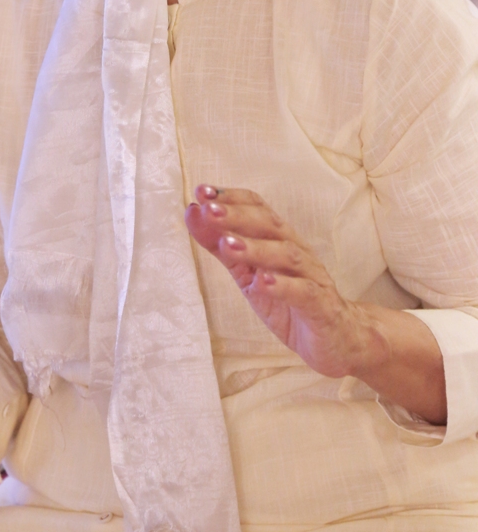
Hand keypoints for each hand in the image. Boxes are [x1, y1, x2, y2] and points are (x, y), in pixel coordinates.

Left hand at [185, 186, 446, 422]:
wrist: (339, 339)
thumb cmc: (289, 301)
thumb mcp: (248, 273)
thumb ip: (221, 245)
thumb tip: (191, 212)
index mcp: (278, 240)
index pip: (257, 208)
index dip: (231, 198)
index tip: (201, 193)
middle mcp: (296, 251)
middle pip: (269, 225)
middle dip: (237, 216)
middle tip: (208, 209)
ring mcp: (311, 277)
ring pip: (285, 255)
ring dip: (254, 248)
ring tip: (227, 244)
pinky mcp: (321, 306)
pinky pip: (303, 292)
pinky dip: (282, 286)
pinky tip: (261, 282)